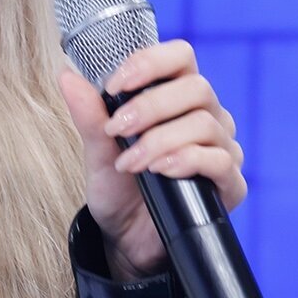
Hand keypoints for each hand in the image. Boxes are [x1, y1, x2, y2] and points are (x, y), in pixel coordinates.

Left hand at [57, 40, 246, 278]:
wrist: (126, 240)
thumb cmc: (119, 190)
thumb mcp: (98, 152)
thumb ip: (89, 116)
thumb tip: (67, 76)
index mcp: (178, 99)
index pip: (180, 57)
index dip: (150, 62)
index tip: (115, 85)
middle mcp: (207, 117)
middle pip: (196, 88)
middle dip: (151, 106)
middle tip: (118, 130)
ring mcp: (222, 149)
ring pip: (205, 123)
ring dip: (161, 140)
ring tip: (131, 163)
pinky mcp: (230, 184)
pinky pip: (220, 160)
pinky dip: (186, 161)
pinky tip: (160, 170)